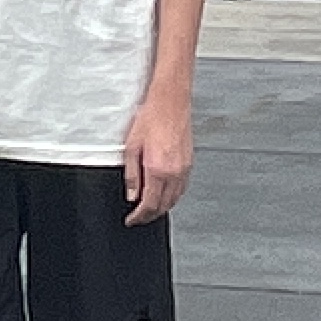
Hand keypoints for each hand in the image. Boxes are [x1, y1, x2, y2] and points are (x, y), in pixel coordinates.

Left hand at [122, 90, 192, 223]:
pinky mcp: (189, 162)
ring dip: (162, 207)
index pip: (149, 205)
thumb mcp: (131, 146)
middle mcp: (174, 172)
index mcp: (158, 170)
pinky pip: (182, 188)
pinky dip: (172, 196)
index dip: (138, 217)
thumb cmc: (151, 117)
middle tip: (138, 216)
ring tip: (149, 207)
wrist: (171, 100)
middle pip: (163, 206)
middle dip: (150, 215)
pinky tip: (164, 192)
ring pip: (175, 199)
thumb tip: (131, 194)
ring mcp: (184, 168)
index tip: (132, 219)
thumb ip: (131, 174)